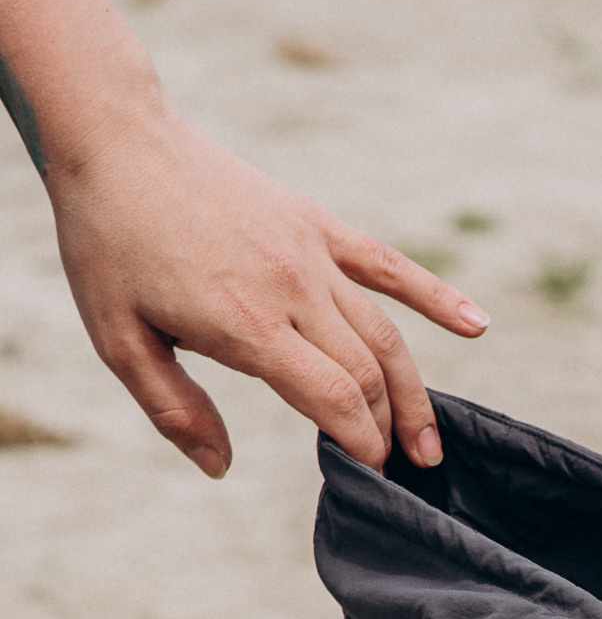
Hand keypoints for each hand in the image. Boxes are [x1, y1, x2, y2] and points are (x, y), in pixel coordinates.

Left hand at [45, 97, 485, 478]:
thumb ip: (173, 409)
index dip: (362, 445)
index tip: (371, 476)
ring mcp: (312, 253)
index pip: (335, 400)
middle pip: (368, 374)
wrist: (117, 142)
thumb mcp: (119, 339)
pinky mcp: (317, 223)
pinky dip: (436, 297)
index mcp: (247, 325)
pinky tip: (476, 326)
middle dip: (389, 429)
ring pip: (385, 333)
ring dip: (414, 391)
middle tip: (398, 468)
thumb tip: (221, 467)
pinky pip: (388, 266)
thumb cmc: (109, 244)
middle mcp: (293, 290)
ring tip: (430, 439)